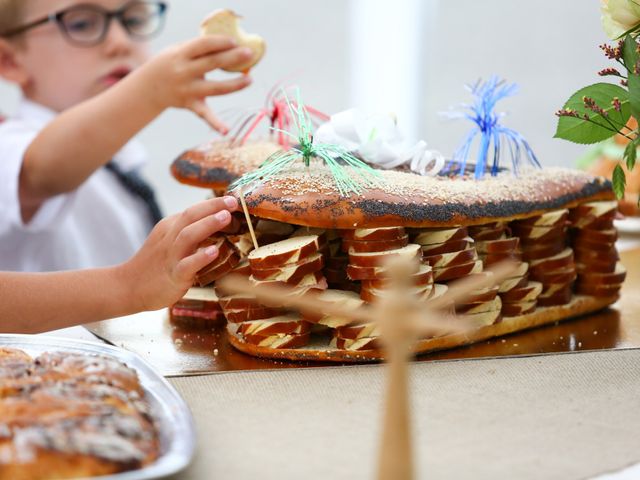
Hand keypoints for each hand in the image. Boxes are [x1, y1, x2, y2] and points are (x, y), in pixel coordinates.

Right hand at [118, 196, 238, 310]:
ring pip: (188, 236)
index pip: (192, 210)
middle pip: (190, 216)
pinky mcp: (173, 276)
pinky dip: (200, 257)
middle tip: (233, 202)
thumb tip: (215, 220)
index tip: (231, 198)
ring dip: (208, 224)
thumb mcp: (168, 240)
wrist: (128, 287)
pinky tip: (214, 251)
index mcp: (170, 227)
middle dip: (212, 207)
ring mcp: (171, 257)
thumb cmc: (155, 264)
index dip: (212, 203)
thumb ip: (187, 230)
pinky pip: (187, 265)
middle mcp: (170, 238)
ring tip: (226, 217)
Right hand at [137, 35, 252, 132]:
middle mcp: (184, 72)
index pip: (203, 45)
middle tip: (249, 54)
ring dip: (234, 85)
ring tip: (249, 79)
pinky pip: (204, 115)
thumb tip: (227, 43)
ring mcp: (188, 90)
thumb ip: (199, 48)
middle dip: (232, 58)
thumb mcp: (178, 51)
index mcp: (180, 54)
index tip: (235, 41)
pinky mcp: (190, 105)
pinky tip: (226, 131)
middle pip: (212, 63)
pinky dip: (215, 124)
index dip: (220, 42)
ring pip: (215, 88)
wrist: (148, 88)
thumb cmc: (170, 64)